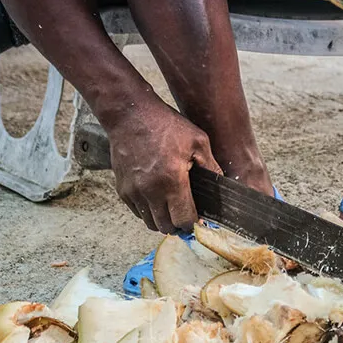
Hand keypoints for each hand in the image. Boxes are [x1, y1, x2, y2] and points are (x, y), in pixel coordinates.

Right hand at [105, 101, 222, 233]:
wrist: (130, 115)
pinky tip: (158, 199)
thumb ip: (211, 168)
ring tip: (172, 208)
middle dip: (179, 224)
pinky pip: (137, 212)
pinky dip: (148, 211)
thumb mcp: (198, 142)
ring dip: (162, 220)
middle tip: (186, 215)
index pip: (184, 220)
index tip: (198, 218)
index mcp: (172, 181)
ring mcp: (133, 192)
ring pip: (150, 222)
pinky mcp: (122, 189)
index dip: (193, 223)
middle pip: (166, 227)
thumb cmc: (165, 125)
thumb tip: (220, 188)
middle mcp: (150, 191)